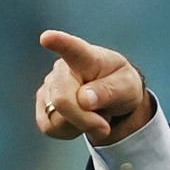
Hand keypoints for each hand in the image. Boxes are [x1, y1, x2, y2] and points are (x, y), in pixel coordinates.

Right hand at [35, 30, 150, 144]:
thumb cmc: (120, 85)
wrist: (114, 96)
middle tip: (105, 126)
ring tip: (93, 112)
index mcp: (86, 56)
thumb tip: (84, 100)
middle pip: (63, 100)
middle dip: (85, 120)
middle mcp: (61, 68)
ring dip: (81, 124)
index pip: (72, 48)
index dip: (59, 43)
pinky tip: (80, 119)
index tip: (47, 38)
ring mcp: (48, 86)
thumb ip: (109, 91)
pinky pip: (50, 127)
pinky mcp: (42, 105)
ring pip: (56, 118)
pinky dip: (70, 130)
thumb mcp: (127, 87)